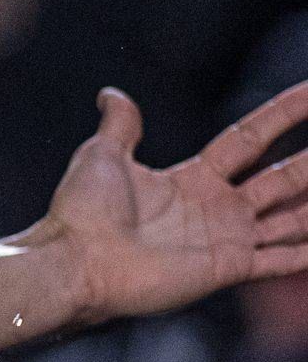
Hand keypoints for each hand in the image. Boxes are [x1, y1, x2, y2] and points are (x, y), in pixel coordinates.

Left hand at [38, 83, 307, 323]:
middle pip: (283, 178)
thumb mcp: (103, 155)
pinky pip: (281, 259)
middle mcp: (218, 208)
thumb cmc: (84, 212)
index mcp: (194, 179)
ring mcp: (227, 239)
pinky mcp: (228, 267)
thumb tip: (111, 93)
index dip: (284, 115)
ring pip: (293, 217)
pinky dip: (306, 253)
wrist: (76, 261)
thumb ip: (121, 125)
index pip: (251, 139)